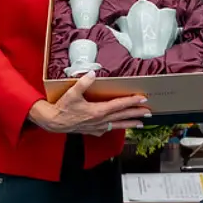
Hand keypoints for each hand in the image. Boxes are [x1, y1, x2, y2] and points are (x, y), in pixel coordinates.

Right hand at [28, 71, 150, 135]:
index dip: (132, 101)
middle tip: (149, 112)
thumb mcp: (72, 93)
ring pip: (117, 125)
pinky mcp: (92, 131)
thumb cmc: (63, 108)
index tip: (143, 99)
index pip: (119, 105)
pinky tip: (118, 127)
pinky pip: (107, 129)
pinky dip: (115, 128)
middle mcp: (100, 120)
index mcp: (98, 111)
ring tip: (141, 123)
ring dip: (130, 123)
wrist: (54, 122)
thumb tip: (92, 72)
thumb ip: (83, 82)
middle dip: (136, 113)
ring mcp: (97, 127)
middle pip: (122, 116)